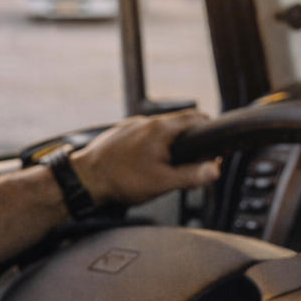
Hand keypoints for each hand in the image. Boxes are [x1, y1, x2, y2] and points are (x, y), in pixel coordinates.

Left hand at [70, 109, 219, 207]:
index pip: (195, 118)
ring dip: (172, 140)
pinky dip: (154, 143)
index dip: (209, 129)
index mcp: (161, 129)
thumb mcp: (162, 182)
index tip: (215, 142)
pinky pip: (145, 133)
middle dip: (191, 137)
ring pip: (161, 128)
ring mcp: (133, 125)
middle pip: (179, 121)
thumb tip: (215, 171)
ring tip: (172, 162)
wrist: (85, 178)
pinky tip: (149, 161)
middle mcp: (147, 122)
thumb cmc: (121, 180)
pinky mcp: (122, 132)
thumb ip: (191, 176)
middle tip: (197, 156)